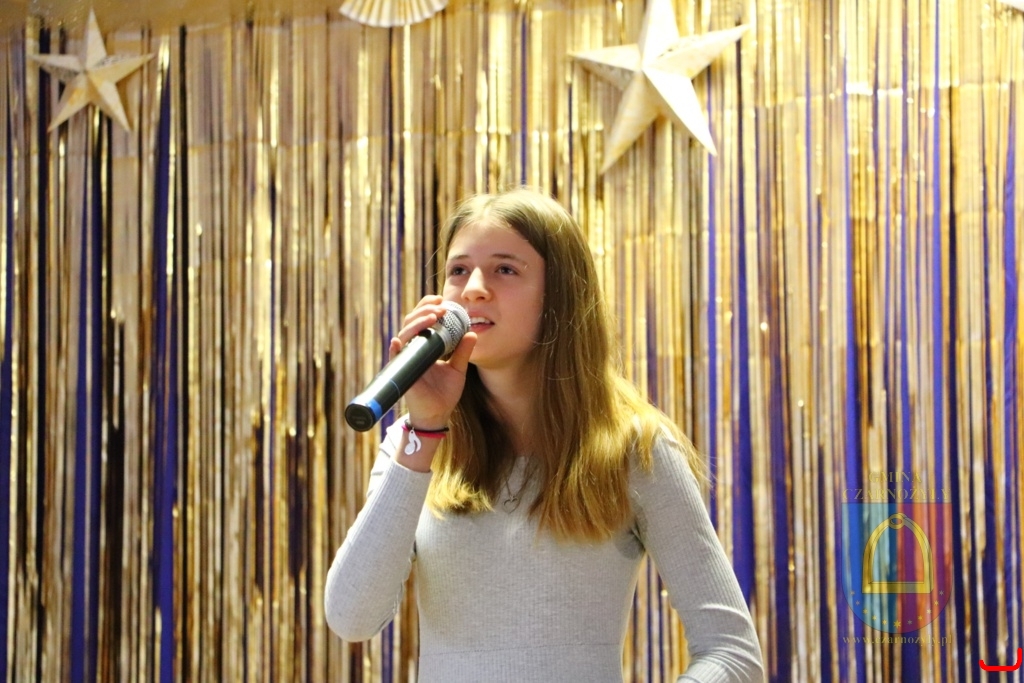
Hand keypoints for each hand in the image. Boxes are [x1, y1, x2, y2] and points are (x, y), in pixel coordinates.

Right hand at [389, 295, 476, 429]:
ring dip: (417, 322)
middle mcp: (414, 349)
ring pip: (405, 333)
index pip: (423, 320)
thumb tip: (473, 332)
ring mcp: (406, 359)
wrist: (437, 415)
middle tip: (441, 306)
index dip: (428, 306)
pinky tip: (400, 340)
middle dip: (425, 310)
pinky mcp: (402, 371)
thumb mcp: (458, 369)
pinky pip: (396, 356)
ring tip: (433, 316)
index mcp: (425, 346)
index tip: (442, 299)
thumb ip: (463, 351)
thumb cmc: (445, 393)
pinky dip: (397, 347)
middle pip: (412, 321)